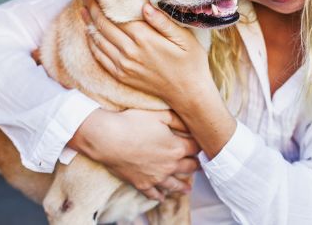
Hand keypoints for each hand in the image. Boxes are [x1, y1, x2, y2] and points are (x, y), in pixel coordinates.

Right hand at [69, 108, 200, 200]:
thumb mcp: (160, 115)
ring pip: (175, 184)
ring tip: (188, 188)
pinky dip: (160, 196)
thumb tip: (192, 124)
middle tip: (201, 166)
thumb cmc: (134, 123)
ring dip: (183, 186)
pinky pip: (154, 194)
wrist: (109, 139)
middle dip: (196, 165)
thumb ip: (178, 120)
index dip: (200, 145)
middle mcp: (170, 165)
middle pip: (189, 167)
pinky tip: (163, 197)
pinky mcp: (142, 184)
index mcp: (177, 147)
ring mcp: (156, 177)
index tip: (202, 145)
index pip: (196, 148)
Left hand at [80, 0, 215, 107]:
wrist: (188, 93)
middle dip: (92, 9)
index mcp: (145, 39)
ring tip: (83, 10)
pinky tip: (90, 34)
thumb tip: (145, 5)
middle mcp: (130, 52)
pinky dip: (92, 43)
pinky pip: (100, 57)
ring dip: (88, 24)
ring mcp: (124, 66)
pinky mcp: (122, 76)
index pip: (116, 16)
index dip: (103, 2)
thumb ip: (163, 22)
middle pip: (103, 26)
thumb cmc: (190, 63)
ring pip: (98, 41)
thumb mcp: (184, 38)